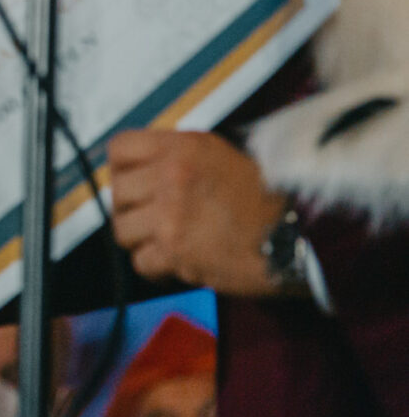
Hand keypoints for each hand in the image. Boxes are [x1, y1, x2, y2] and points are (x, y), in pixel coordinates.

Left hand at [108, 129, 287, 295]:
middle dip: (132, 209)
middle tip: (155, 221)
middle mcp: (170, 175)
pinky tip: (178, 264)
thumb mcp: (221, 157)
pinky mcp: (175, 250)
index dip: (122, 169)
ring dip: (141, 241)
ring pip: (122, 229)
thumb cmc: (266, 198)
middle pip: (117, 192)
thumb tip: (142, 172)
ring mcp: (170, 214)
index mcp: (182, 147)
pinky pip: (140, 262)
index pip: (120, 148)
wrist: (300, 238)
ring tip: (167, 243)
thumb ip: (178, 159)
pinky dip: (156, 269)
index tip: (135, 184)